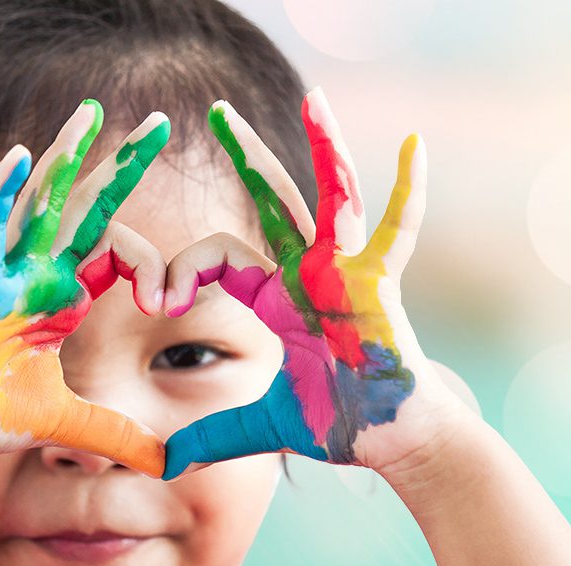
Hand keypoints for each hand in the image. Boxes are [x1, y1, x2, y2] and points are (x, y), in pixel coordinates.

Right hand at [0, 100, 171, 476]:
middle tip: (156, 124)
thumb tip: (168, 464)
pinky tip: (22, 155)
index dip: (150, 267)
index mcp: (59, 298)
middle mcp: (36, 276)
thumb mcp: (61, 422)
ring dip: (66, 159)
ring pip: (41, 205)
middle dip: (122, 168)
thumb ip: (113, 433)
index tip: (166, 300)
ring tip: (89, 112)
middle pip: (87, 210)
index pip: (116, 254)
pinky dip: (3, 193)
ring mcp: (2, 276)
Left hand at [161, 88, 458, 479]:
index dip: (181, 268)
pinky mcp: (379, 282)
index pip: (214, 255)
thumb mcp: (256, 424)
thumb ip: (210, 434)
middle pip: (271, 199)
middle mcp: (305, 272)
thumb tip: (162, 463)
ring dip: (322, 146)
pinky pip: (396, 230)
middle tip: (216, 111)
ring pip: (330, 196)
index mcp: (271, 294)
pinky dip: (408, 191)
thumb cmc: (332, 421)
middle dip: (245, 155)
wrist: (389, 438)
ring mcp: (345, 271)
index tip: (155, 298)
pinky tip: (415, 144)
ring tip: (313, 97)